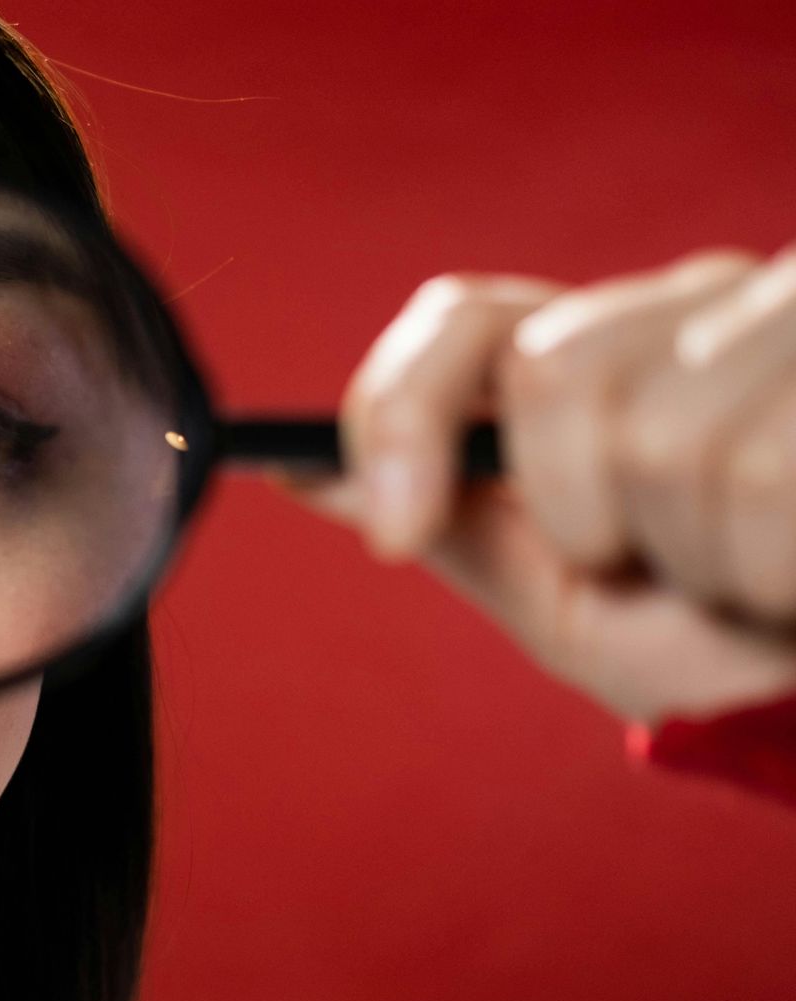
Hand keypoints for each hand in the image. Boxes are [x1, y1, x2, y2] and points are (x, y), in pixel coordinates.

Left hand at [270, 245, 795, 726]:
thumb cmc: (718, 647)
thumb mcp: (563, 597)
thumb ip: (452, 521)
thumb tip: (300, 471)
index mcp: (608, 350)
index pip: (465, 320)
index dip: (401, 414)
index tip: (392, 533)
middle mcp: (698, 307)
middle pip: (550, 370)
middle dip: (578, 514)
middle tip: (654, 568)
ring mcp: (788, 323)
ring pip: (660, 436)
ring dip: (694, 555)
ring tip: (749, 575)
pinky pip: (761, 480)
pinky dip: (770, 570)